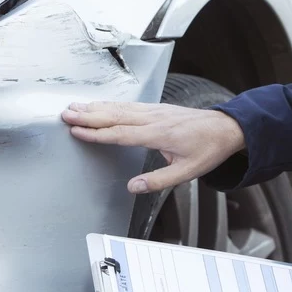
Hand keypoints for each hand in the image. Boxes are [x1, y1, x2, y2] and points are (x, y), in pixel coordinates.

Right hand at [60, 101, 244, 192]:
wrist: (226, 128)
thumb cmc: (208, 149)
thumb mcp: (187, 172)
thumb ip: (158, 180)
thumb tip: (133, 187)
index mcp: (158, 134)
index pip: (120, 134)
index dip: (97, 133)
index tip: (77, 131)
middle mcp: (153, 119)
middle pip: (114, 116)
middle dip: (88, 115)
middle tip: (66, 115)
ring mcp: (154, 111)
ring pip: (119, 108)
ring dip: (95, 107)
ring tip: (74, 107)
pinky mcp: (157, 108)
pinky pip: (128, 105)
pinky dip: (110, 104)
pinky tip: (99, 105)